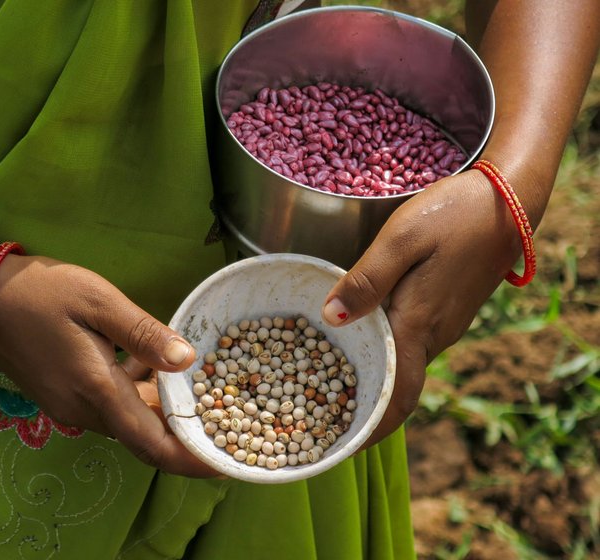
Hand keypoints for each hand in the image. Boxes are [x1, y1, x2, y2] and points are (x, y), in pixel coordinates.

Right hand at [0, 254, 217, 476]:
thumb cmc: (42, 293)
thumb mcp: (98, 302)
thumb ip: (143, 334)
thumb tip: (187, 360)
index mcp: (96, 390)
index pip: (153, 444)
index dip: (191, 458)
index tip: (226, 461)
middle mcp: (84, 411)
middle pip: (145, 436)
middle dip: (184, 431)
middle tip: (225, 414)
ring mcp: (71, 407)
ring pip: (129, 421)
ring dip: (161, 409)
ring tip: (197, 384)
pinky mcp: (64, 398)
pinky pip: (111, 407)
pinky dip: (138, 394)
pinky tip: (150, 364)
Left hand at [321, 170, 523, 446]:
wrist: (508, 201)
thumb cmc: (453, 215)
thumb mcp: (402, 240)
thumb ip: (366, 280)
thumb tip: (331, 318)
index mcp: (419, 324)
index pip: (397, 397)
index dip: (372, 429)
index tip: (342, 448)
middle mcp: (434, 334)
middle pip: (397, 387)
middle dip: (364, 408)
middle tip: (321, 416)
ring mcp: (445, 324)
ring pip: (403, 365)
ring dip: (373, 381)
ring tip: (328, 381)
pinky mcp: (447, 309)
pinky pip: (411, 344)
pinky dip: (384, 355)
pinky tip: (360, 340)